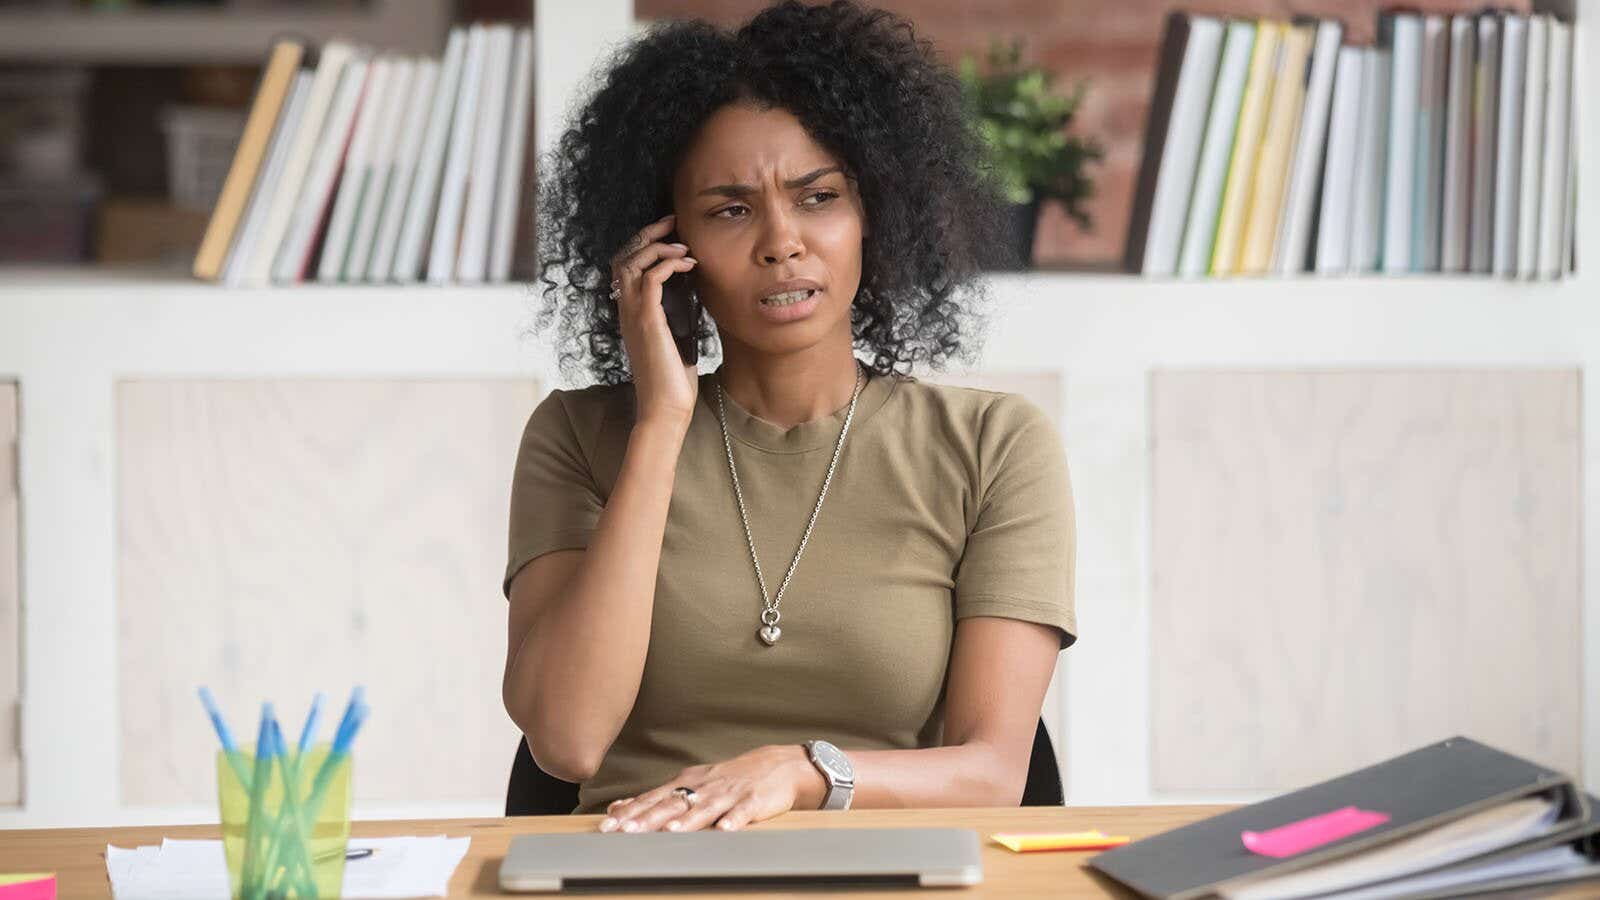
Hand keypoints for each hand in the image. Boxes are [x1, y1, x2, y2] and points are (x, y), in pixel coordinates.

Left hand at [596, 744, 826, 832]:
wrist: (776, 765)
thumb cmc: (728, 779)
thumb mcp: (691, 784)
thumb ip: (656, 798)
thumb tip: (618, 808)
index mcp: (686, 784)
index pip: (653, 798)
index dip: (630, 812)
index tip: (607, 825)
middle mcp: (703, 788)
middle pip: (672, 804)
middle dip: (648, 819)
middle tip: (625, 831)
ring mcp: (728, 795)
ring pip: (703, 809)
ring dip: (685, 821)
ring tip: (669, 832)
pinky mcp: (753, 802)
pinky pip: (741, 813)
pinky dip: (733, 821)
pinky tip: (723, 831)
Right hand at [610, 212, 699, 431]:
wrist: (665, 407)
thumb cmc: (672, 378)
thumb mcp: (675, 336)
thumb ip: (675, 312)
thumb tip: (693, 290)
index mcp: (629, 312)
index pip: (624, 265)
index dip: (642, 243)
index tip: (669, 233)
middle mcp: (625, 309)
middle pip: (623, 256)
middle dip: (647, 234)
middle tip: (672, 222)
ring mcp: (633, 315)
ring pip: (632, 262)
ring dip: (658, 247)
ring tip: (683, 245)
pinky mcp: (647, 321)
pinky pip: (650, 279)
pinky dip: (668, 264)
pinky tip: (688, 264)